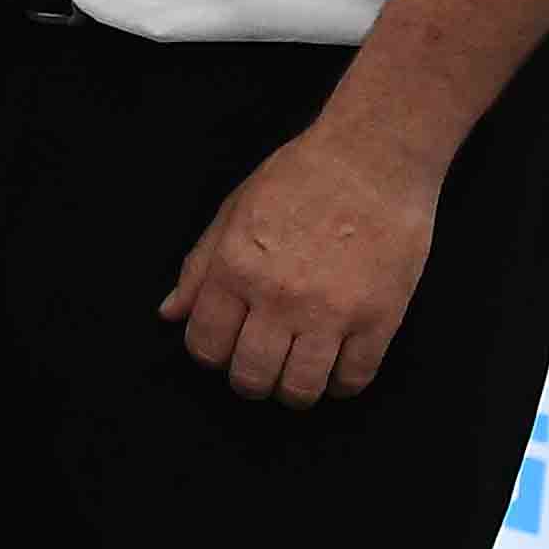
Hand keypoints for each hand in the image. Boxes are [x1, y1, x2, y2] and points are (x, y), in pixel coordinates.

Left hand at [158, 116, 441, 405]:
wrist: (373, 157)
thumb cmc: (299, 177)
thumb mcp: (233, 210)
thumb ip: (199, 267)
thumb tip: (169, 314)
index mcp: (235, 267)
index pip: (205, 345)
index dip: (210, 355)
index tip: (225, 347)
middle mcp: (278, 296)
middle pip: (251, 377)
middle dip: (249, 381)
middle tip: (261, 367)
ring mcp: (330, 311)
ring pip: (301, 389)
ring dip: (294, 391)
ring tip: (298, 373)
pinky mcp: (379, 318)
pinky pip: (353, 379)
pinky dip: (340, 385)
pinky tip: (336, 367)